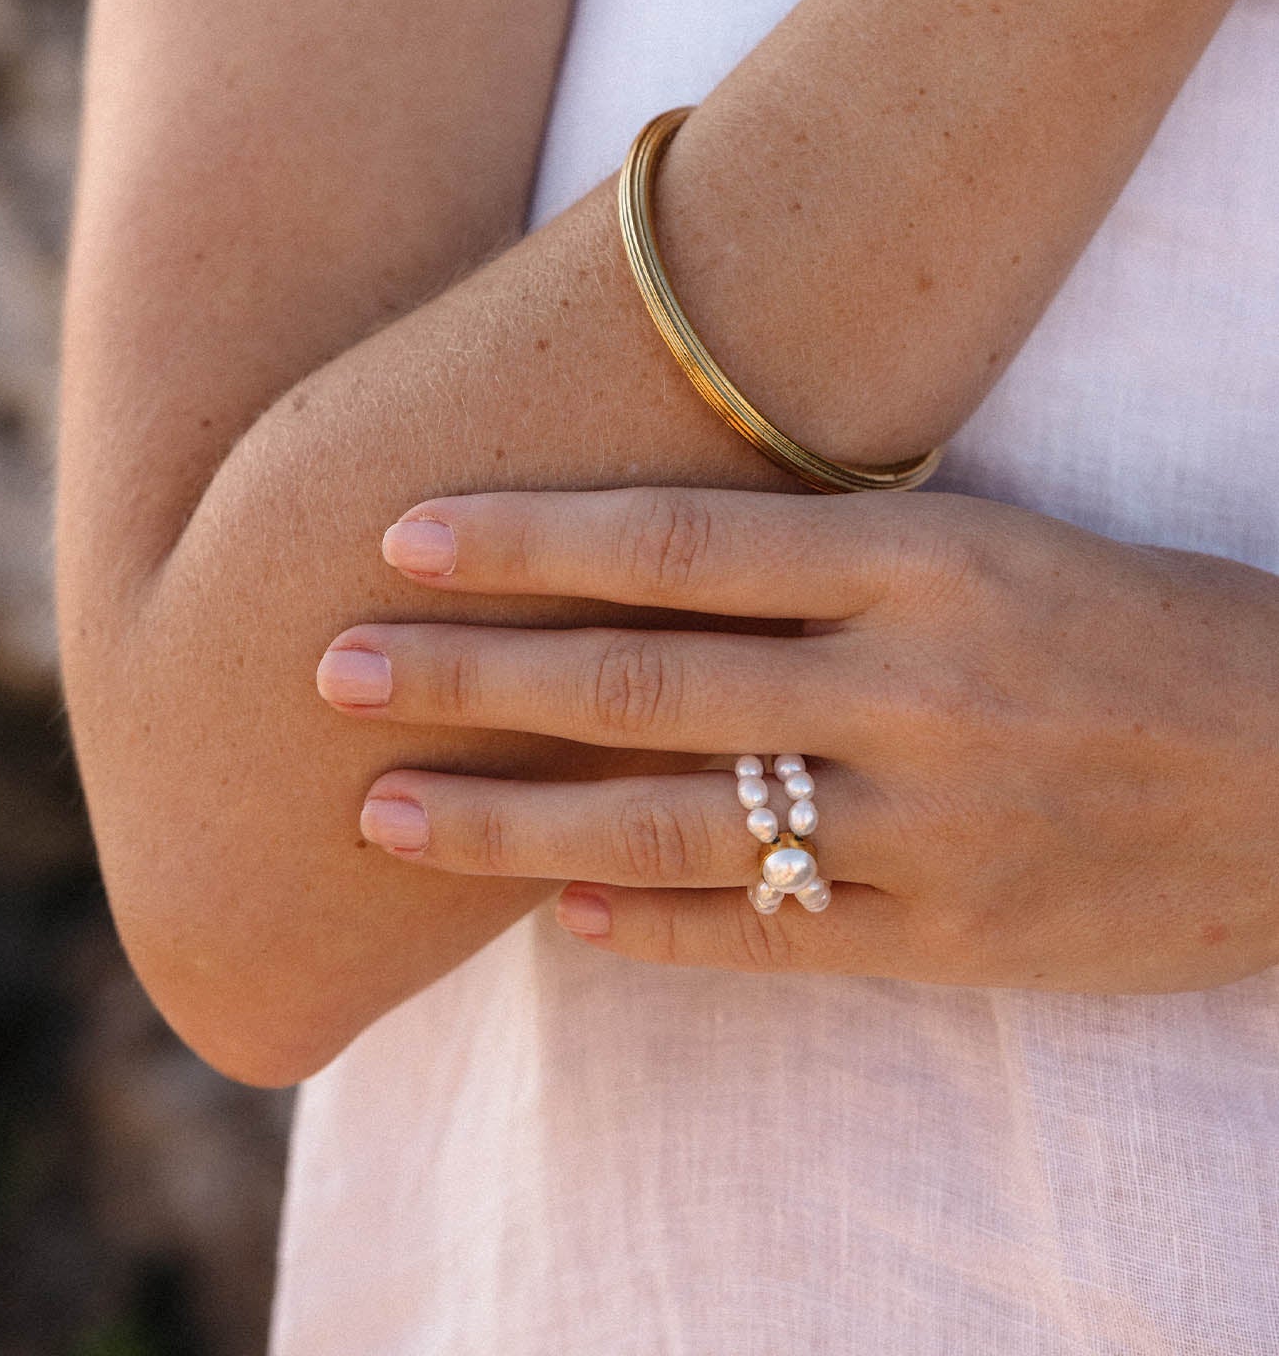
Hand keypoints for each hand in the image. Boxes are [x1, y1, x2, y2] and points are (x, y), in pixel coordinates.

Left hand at [316, 487, 1278, 992]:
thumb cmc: (1141, 626)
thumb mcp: (994, 543)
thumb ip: (830, 555)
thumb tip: (638, 561)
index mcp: (924, 555)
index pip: (677, 539)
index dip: (527, 537)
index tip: (399, 532)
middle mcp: (911, 683)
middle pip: (642, 679)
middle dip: (470, 676)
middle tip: (326, 667)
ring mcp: (930, 822)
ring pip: (675, 825)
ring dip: (509, 823)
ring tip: (382, 814)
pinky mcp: (955, 936)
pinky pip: (769, 935)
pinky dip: (652, 926)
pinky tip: (554, 914)